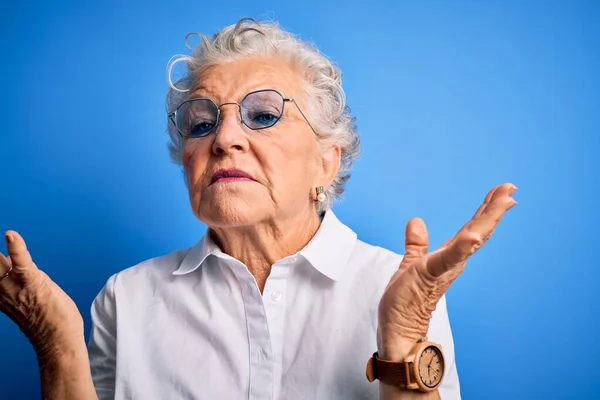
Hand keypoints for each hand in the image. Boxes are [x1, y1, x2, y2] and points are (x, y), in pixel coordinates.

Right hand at [0, 231, 83, 359]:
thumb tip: (13, 266)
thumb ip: (14, 284)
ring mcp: (15, 287)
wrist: (57, 340)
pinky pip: (21, 262)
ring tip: (3, 235)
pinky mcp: (33, 283)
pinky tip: (10, 235)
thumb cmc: (46, 321)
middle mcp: (1, 291)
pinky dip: (16, 247)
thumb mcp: (22, 301)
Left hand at [377, 183, 516, 357]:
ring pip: (472, 239)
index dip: (486, 208)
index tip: (501, 190)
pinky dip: (463, 247)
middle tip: (511, 188)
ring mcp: (445, 268)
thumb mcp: (411, 263)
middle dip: (494, 208)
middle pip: (478, 229)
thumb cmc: (407, 300)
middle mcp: (453, 261)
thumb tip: (416, 221)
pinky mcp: (432, 274)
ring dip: (487, 220)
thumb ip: (416, 244)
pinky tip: (474, 235)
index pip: (471, 226)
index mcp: (449, 255)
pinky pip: (449, 258)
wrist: (400, 328)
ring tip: (504, 201)